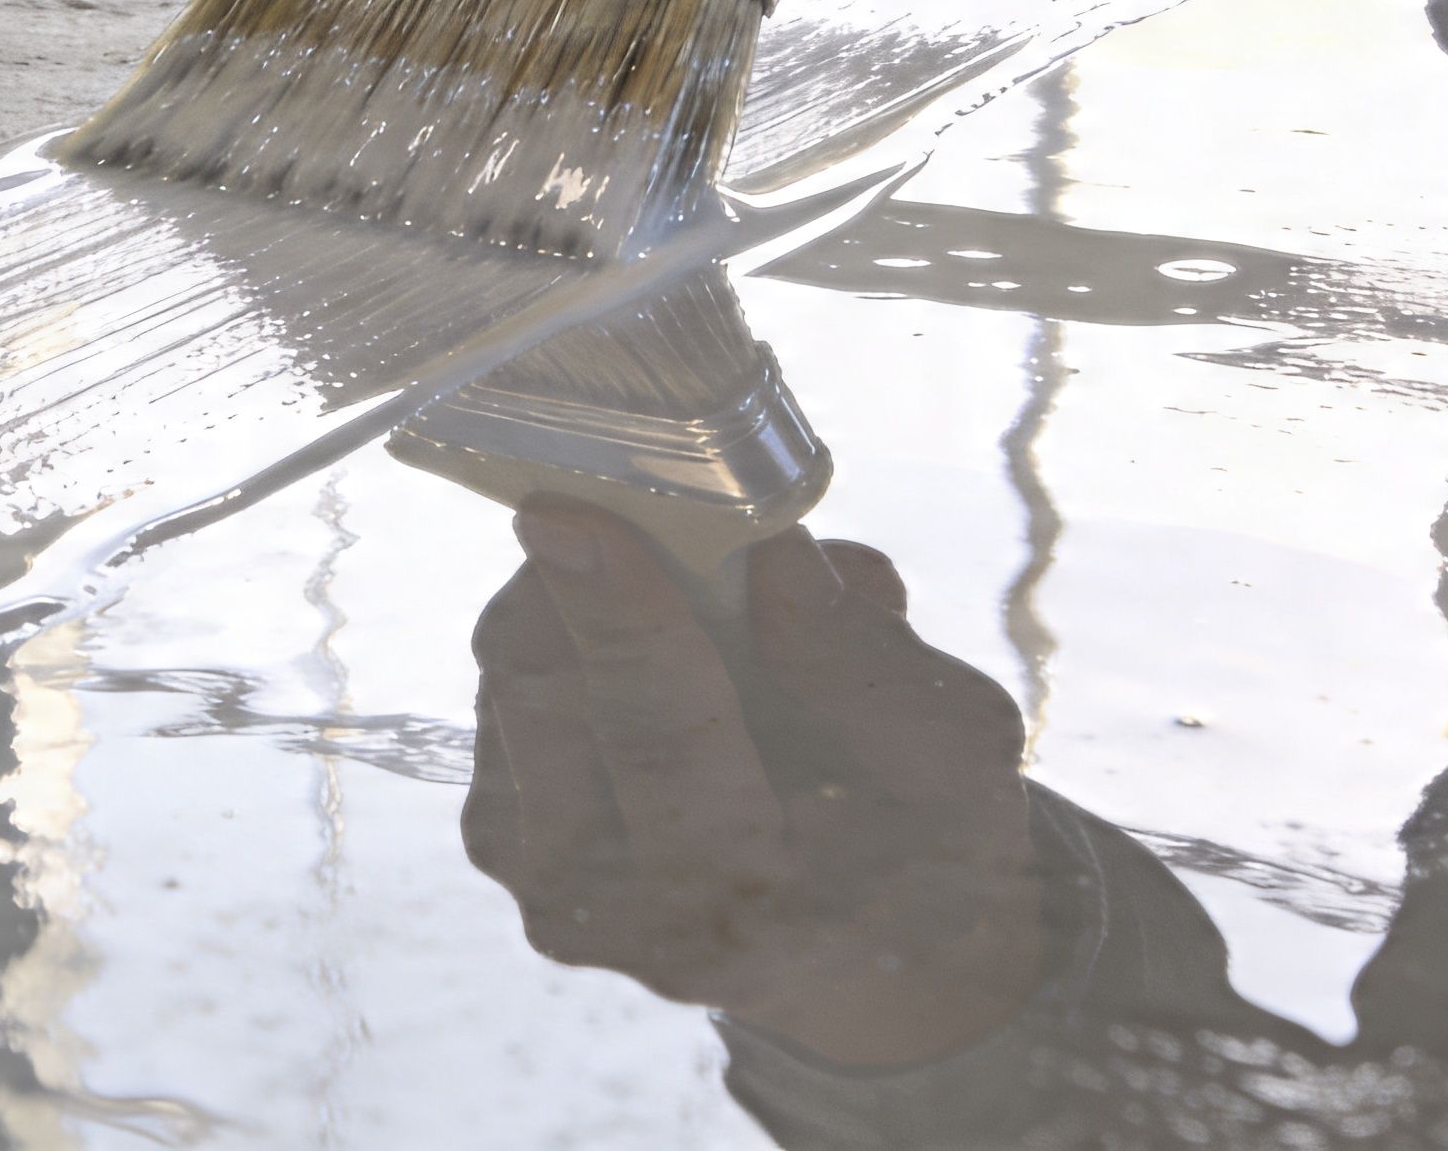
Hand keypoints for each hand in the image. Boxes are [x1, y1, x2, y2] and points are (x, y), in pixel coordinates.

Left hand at [464, 500, 1048, 1064]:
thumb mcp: (948, 746)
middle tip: (644, 506)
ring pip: (510, 677)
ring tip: (690, 599)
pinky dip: (570, 635)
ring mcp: (541, 881)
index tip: (575, 511)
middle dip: (585, 578)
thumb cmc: (920, 838)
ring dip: (584, 600)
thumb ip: (854, 649)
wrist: (855, 941)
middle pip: (547, 696)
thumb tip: (757, 541)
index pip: (660, 741)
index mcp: (746, 904)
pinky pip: (504, 686)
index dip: (621, 616)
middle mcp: (613, 913)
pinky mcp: (500, 836)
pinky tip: (652, 647)